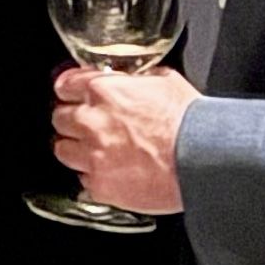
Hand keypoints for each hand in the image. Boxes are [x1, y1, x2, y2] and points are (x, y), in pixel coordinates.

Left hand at [53, 64, 194, 213]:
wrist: (206, 160)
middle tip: (90, 125)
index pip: (64, 85)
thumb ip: (137, 79)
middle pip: (59, 117)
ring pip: (63, 150)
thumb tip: (130, 79)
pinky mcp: (101, 185)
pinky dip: (94, 176)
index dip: (71, 90)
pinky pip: (82, 180)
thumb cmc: (192, 122)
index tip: (74, 95)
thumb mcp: (165, 81)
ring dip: (77, 149)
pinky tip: (112, 172)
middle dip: (73, 120)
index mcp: (103, 91)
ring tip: (97, 151)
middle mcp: (91, 122)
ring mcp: (93, 155)